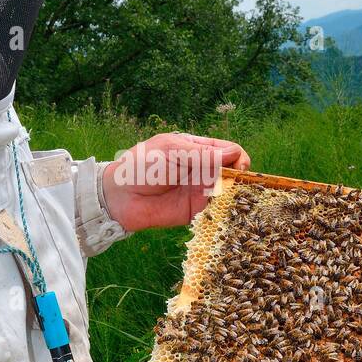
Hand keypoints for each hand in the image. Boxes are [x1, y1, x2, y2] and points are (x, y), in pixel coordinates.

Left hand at [101, 131, 250, 231]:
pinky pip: (216, 212)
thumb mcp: (173, 152)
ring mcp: (200, 191)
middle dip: (241, 177)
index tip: (239, 166)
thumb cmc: (142, 166)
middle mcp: (202, 169)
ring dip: (237, 195)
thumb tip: (236, 153)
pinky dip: (225, 212)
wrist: (120, 197)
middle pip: (233, 172)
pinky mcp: (195, 212)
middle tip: (238, 185)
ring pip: (229, 192)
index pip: (228, 151)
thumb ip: (204, 154)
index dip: (238, 157)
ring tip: (236, 199)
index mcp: (197, 149)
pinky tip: (228, 212)